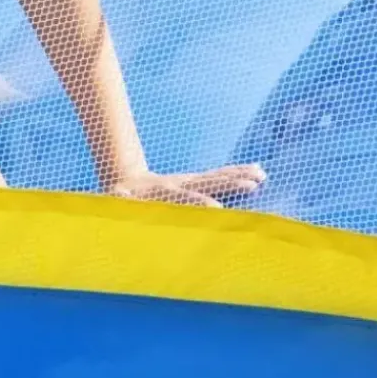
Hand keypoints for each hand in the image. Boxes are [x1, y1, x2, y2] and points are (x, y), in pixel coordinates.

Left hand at [106, 163, 265, 207]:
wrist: (124, 178)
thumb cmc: (119, 199)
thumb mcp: (115, 201)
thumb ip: (118, 201)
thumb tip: (119, 195)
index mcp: (160, 192)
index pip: (182, 197)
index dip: (197, 201)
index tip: (215, 207)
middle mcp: (179, 183)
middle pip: (206, 182)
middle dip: (228, 184)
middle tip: (250, 185)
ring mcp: (189, 180)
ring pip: (216, 176)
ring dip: (239, 176)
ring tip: (261, 175)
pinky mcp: (196, 180)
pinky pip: (219, 175)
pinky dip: (239, 172)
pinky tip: (258, 170)